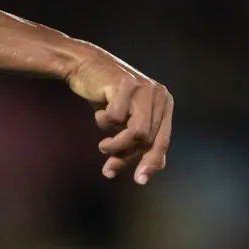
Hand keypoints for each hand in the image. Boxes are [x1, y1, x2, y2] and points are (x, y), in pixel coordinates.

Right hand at [62, 45, 173, 183]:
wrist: (84, 67)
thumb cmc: (107, 96)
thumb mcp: (126, 121)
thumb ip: (143, 140)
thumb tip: (159, 167)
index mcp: (164, 104)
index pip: (161, 141)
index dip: (150, 162)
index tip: (139, 181)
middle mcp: (159, 94)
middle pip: (147, 139)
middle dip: (125, 157)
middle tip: (108, 169)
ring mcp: (144, 87)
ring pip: (136, 132)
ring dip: (115, 145)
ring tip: (102, 146)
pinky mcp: (126, 83)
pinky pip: (115, 117)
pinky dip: (103, 120)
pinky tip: (99, 110)